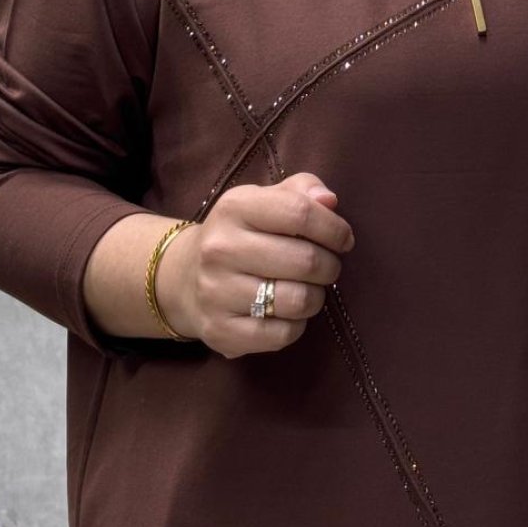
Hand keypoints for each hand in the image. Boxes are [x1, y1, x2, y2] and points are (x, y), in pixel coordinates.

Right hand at [156, 172, 354, 356]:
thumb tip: (329, 200)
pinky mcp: (220, 331)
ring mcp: (216, 292)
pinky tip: (288, 313)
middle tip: (328, 267)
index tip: (343, 239)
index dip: (334, 228)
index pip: (300, 213)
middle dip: (330, 265)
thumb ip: (302, 191)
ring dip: (316, 297)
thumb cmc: (241, 234)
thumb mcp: (264, 201)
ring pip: (298, 300)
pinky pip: (282, 335)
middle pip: (305, 260)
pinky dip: (297, 325)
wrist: (184, 277)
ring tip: (308, 289)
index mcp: (234, 208)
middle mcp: (220, 249)